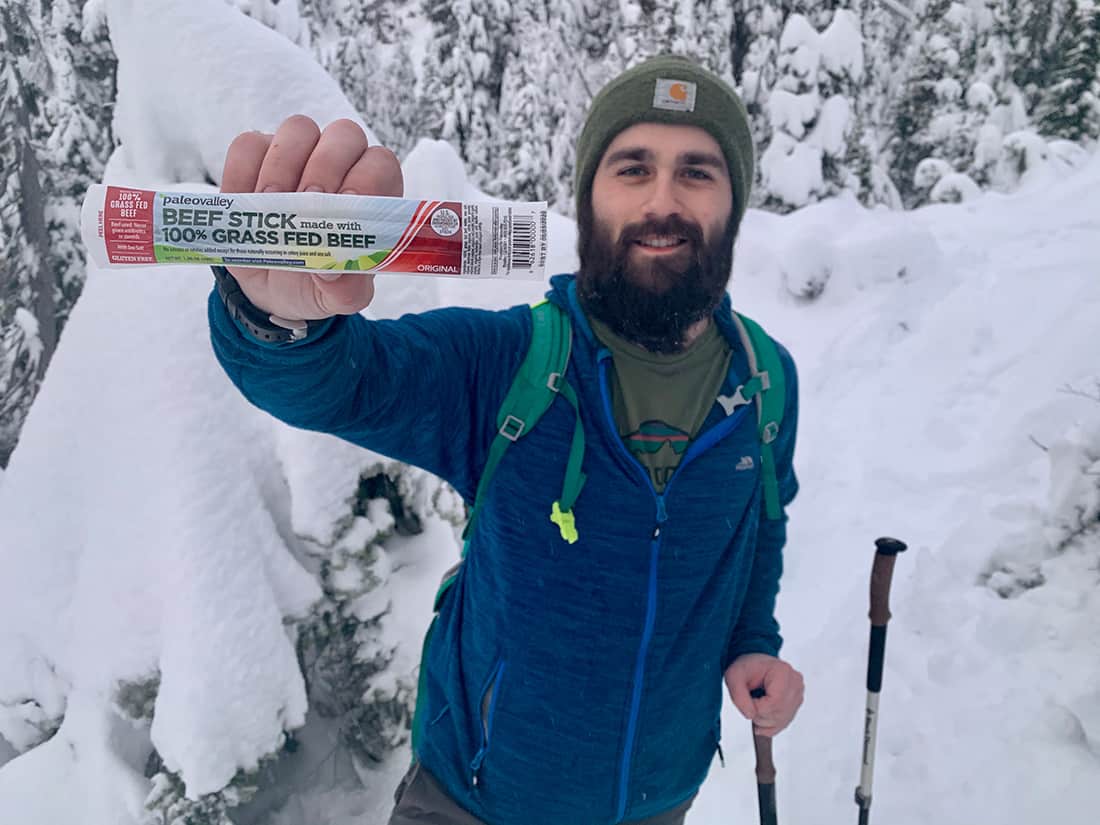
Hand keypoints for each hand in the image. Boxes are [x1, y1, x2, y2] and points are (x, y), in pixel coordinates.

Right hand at [220, 115, 402, 319]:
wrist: (275, 290)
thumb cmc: (319, 283)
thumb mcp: (340, 297)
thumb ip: (346, 287)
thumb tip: (331, 273)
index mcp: (374, 193)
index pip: (381, 164)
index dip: (366, 179)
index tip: (346, 207)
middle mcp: (342, 164)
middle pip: (343, 135)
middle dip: (325, 168)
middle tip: (305, 206)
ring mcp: (299, 154)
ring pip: (297, 129)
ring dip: (282, 167)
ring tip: (271, 208)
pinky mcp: (256, 157)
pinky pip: (249, 144)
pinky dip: (243, 172)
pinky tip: (244, 204)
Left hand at [724, 653, 803, 736]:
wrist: (754, 665)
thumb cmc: (747, 667)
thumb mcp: (734, 676)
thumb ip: (738, 696)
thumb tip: (750, 715)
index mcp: (783, 672)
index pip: (774, 702)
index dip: (756, 707)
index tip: (747, 699)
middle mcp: (795, 684)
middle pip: (778, 714)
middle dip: (758, 715)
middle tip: (748, 701)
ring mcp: (797, 696)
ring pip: (780, 722)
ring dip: (762, 720)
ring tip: (754, 704)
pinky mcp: (795, 706)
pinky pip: (782, 724)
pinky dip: (768, 724)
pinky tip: (760, 713)